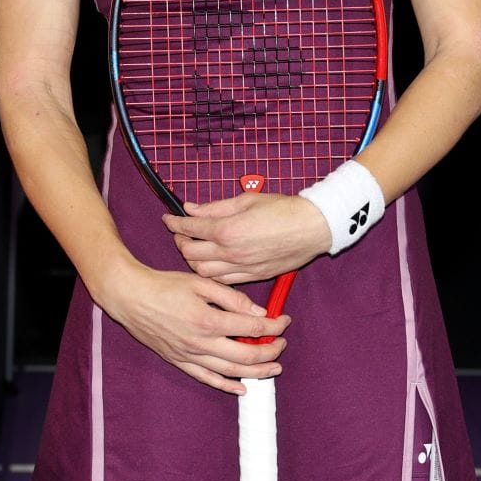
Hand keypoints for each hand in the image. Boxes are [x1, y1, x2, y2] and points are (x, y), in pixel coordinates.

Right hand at [94, 261, 290, 393]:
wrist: (130, 297)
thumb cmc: (164, 285)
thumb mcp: (200, 283)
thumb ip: (231, 298)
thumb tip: (258, 313)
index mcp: (209, 320)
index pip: (252, 329)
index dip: (274, 326)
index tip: (284, 320)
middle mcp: (201, 343)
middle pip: (247, 356)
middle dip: (271, 351)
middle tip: (283, 344)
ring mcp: (190, 355)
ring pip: (231, 372)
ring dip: (257, 372)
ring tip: (274, 368)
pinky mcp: (179, 361)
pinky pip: (207, 378)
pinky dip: (227, 386)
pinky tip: (242, 388)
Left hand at [164, 190, 329, 285]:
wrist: (313, 228)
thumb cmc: (283, 209)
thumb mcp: (246, 200)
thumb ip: (215, 207)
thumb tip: (190, 208)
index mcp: (227, 229)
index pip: (189, 228)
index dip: (174, 223)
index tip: (168, 218)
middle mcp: (231, 252)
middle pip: (190, 253)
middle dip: (180, 242)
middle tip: (181, 233)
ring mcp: (242, 268)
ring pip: (203, 271)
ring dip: (193, 260)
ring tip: (195, 248)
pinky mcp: (253, 277)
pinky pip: (223, 281)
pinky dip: (211, 273)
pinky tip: (212, 262)